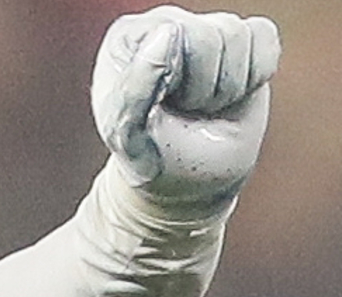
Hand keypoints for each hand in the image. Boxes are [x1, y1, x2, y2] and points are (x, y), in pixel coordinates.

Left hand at [91, 6, 278, 208]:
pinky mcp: (242, 38)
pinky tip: (230, 93)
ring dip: (228, 87)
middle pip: (213, 34)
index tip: (161, 106)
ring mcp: (203, 27)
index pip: (174, 36)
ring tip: (203, 105)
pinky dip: (255, 75)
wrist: (189, 180)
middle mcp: (162, 24)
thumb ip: (137, 87)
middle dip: (206, 87)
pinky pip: (265, 38)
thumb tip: (169, 30)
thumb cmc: (152, 158)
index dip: (179, 81)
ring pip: (240, 36)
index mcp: (125, 40)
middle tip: (187, 110)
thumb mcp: (131, 134)